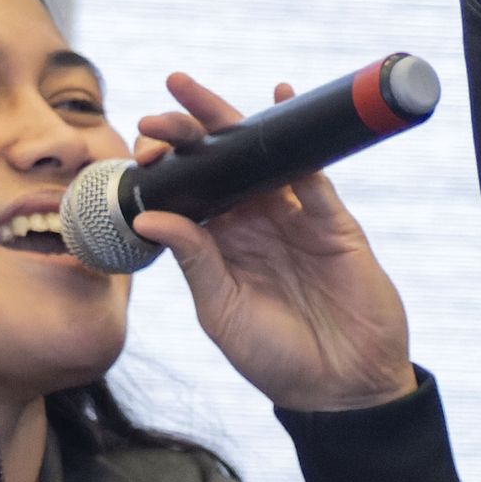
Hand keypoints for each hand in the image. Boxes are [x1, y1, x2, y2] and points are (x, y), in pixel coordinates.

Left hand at [129, 78, 415, 412]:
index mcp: (222, 247)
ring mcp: (295, 220)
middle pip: (218, 164)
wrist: (342, 388)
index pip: (187, 193)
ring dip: (228, 121)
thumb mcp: (222, 311)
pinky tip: (279, 99)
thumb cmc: (277, 359)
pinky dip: (297, 136)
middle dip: (186, 132)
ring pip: (259, 157)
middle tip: (156, 113)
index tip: (138, 152)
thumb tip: (147, 215)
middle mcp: (255, 225)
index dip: (164, 168)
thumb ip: (193, 261)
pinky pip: (314, 171)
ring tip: (191, 92)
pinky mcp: (333, 223)